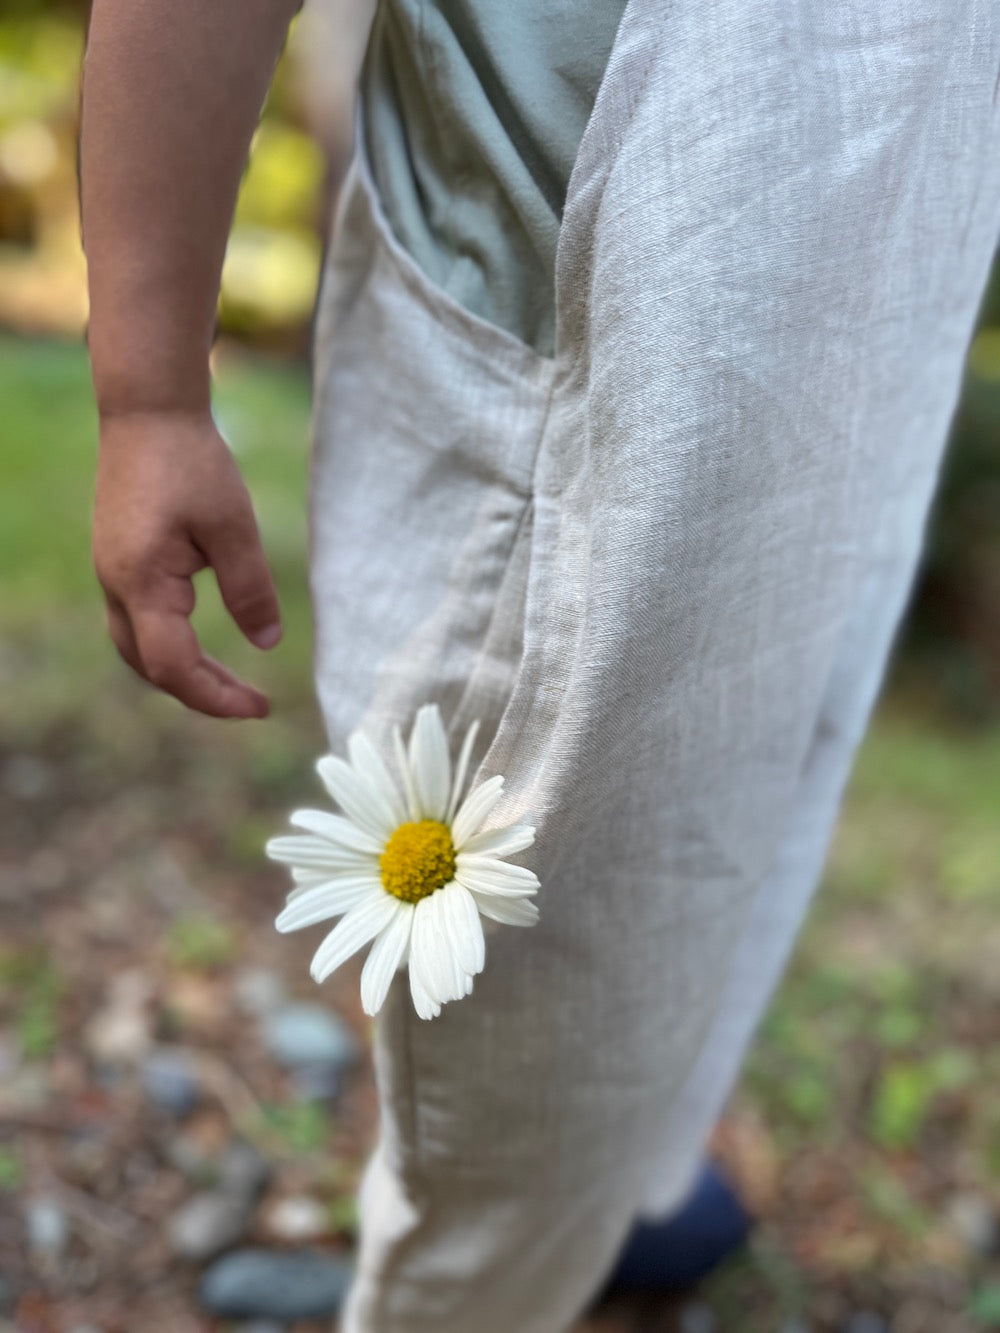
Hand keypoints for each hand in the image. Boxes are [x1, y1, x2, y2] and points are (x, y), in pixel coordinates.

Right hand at [93, 409, 281, 718]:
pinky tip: (203, 646)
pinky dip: (172, 647)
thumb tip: (267, 644)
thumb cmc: (191, 462)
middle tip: (255, 704)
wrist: (148, 413)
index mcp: (141, 582)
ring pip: (141, 650)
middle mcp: (117, 586)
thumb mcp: (234, 527)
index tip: (259, 709)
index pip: (172, 667)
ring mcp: (112, 576)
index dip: (215, 697)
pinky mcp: (120, 564)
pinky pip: (140, 625)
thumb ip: (249, 589)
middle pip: (152, 668)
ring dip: (185, 673)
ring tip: (234, 685)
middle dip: (202, 693)